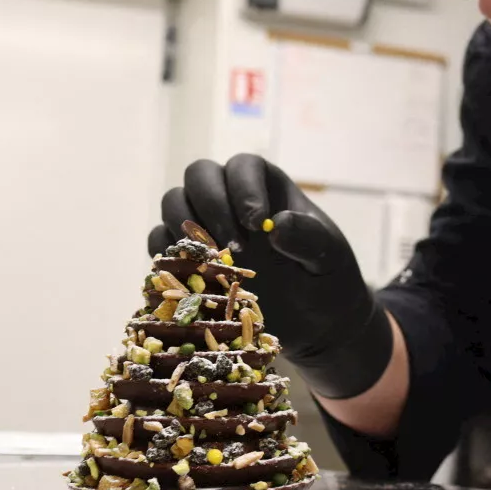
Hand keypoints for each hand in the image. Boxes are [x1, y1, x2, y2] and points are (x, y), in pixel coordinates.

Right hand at [148, 154, 391, 399]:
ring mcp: (206, 228)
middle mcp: (231, 200)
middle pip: (199, 174)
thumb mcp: (330, 258)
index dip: (244, 187)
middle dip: (210, 204)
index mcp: (267, 188)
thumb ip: (310, 238)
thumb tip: (279, 224)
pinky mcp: (188, 261)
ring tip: (214, 262)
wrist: (315, 323)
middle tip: (233, 247)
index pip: (243, 165)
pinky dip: (168, 256)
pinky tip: (192, 277)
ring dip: (185, 226)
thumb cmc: (326, 279)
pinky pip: (161, 245)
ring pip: (174, 202)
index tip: (258, 223)